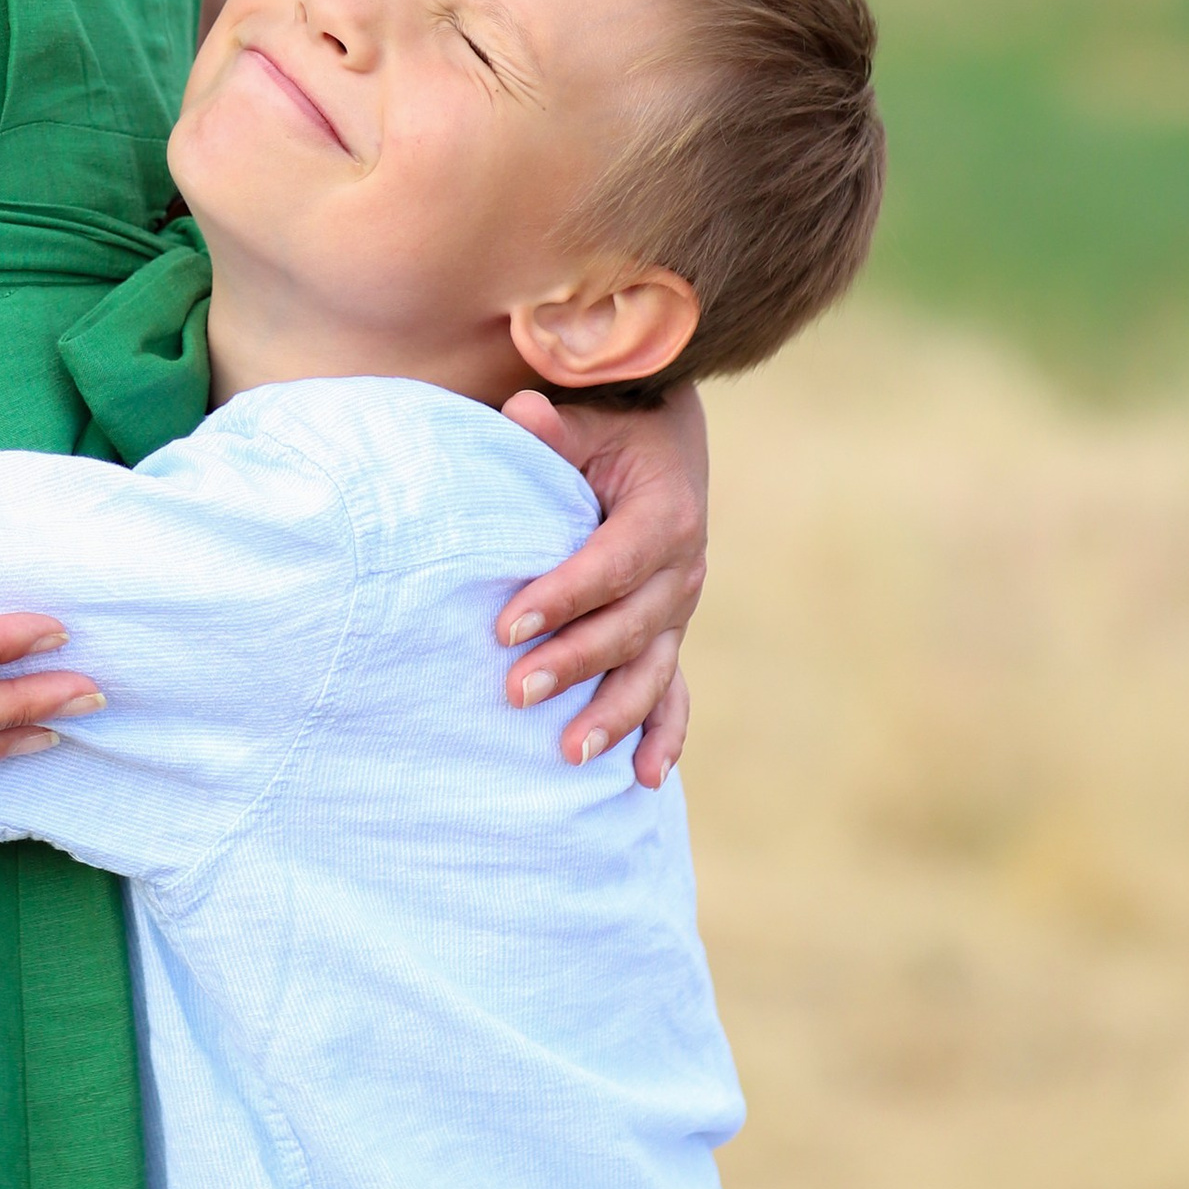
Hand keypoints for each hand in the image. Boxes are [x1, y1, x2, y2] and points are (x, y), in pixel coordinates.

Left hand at [495, 386, 707, 790]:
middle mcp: (683, 571)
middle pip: (628, 629)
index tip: (506, 626)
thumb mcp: (589, 421)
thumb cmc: (612, 430)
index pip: (610, 567)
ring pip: (651, 673)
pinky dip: (664, 734)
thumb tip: (522, 411)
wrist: (663, 439)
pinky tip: (642, 777)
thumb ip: (555, 428)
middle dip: (573, 664)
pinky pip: (674, 691)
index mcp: (665, 519)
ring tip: (568, 753)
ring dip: (613, 716)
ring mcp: (679, 610)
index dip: (561, 597)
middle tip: (515, 692)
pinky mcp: (670, 633)